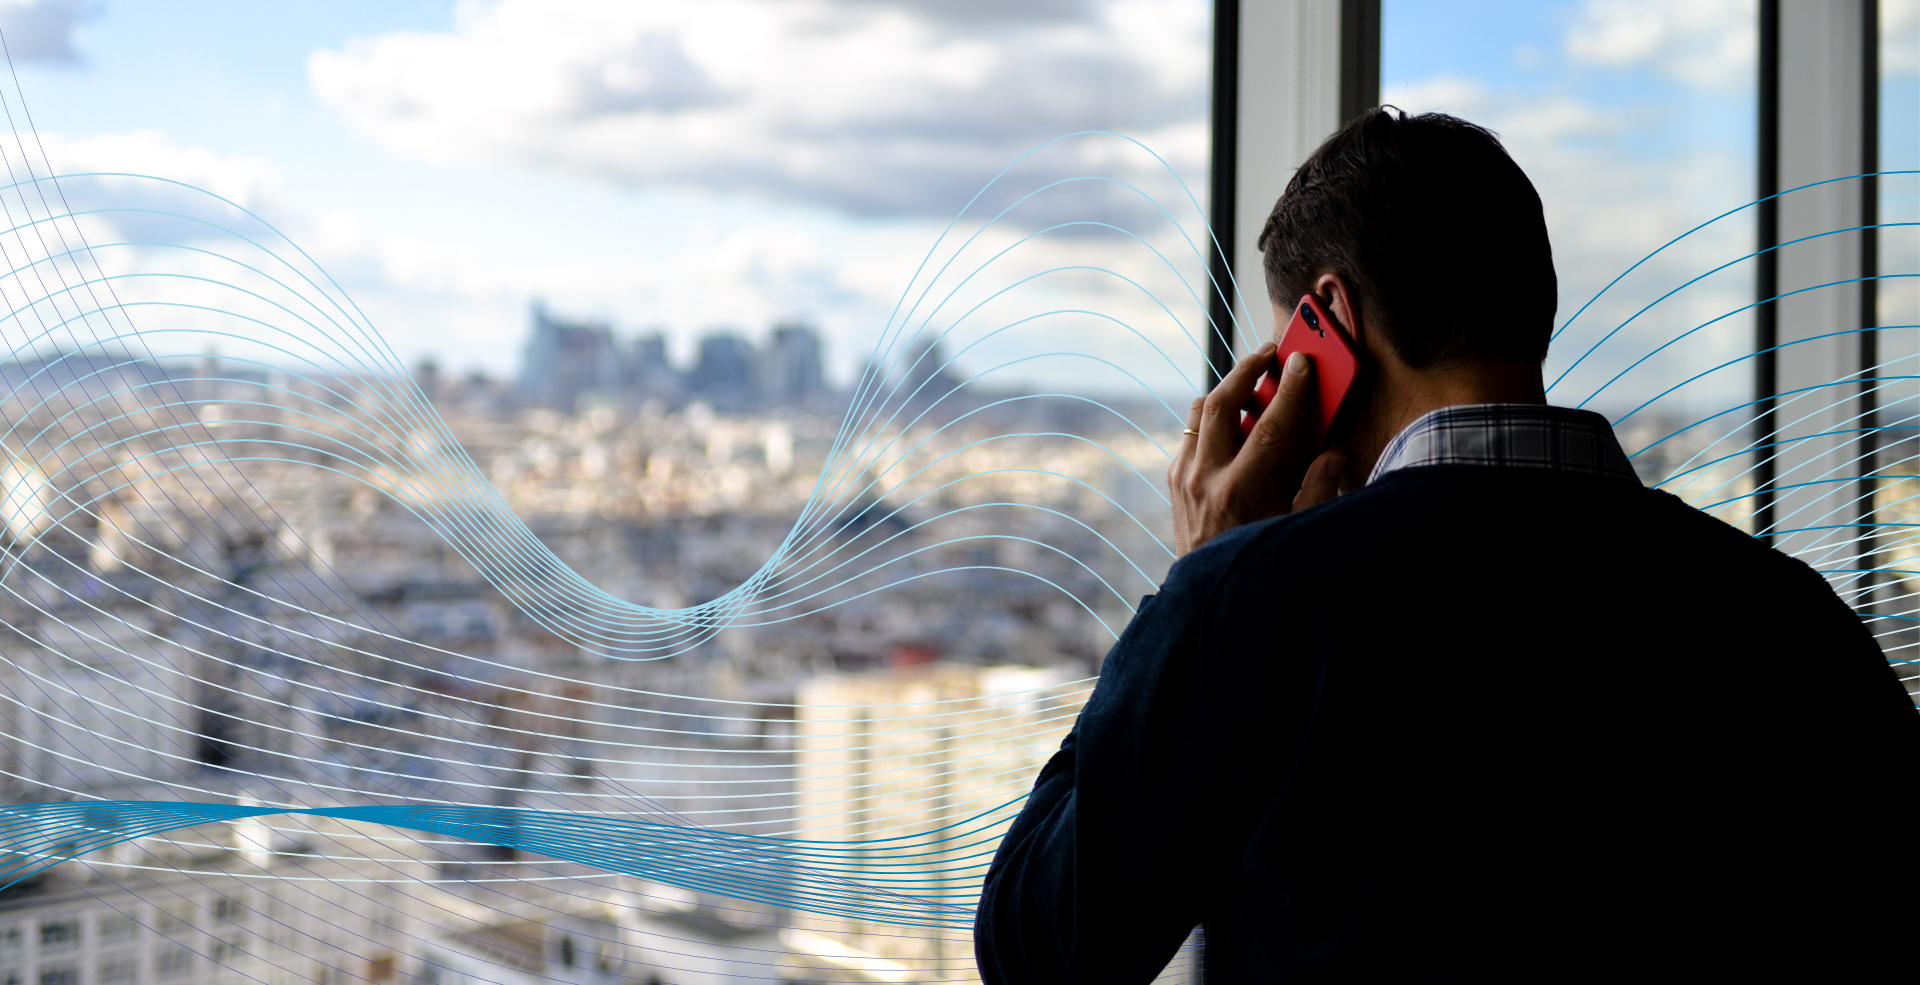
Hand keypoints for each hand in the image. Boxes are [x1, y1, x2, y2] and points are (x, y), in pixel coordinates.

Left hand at [1168, 345, 1344, 555]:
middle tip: (1270, 353)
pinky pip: (1193, 432)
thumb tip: (1333, 452)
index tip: (1302, 362)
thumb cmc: (1257, 556)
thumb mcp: (1294, 528)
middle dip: (1246, 370)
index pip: (1268, 427)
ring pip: (1200, 412)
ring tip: (1253, 378)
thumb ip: (1317, 488)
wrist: (1208, 590)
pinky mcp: (1174, 478)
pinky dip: (1214, 417)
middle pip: (1220, 404)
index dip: (1289, 391)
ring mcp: (1184, 476)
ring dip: (1226, 389)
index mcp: (1238, 491)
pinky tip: (1237, 418)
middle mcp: (1204, 478)